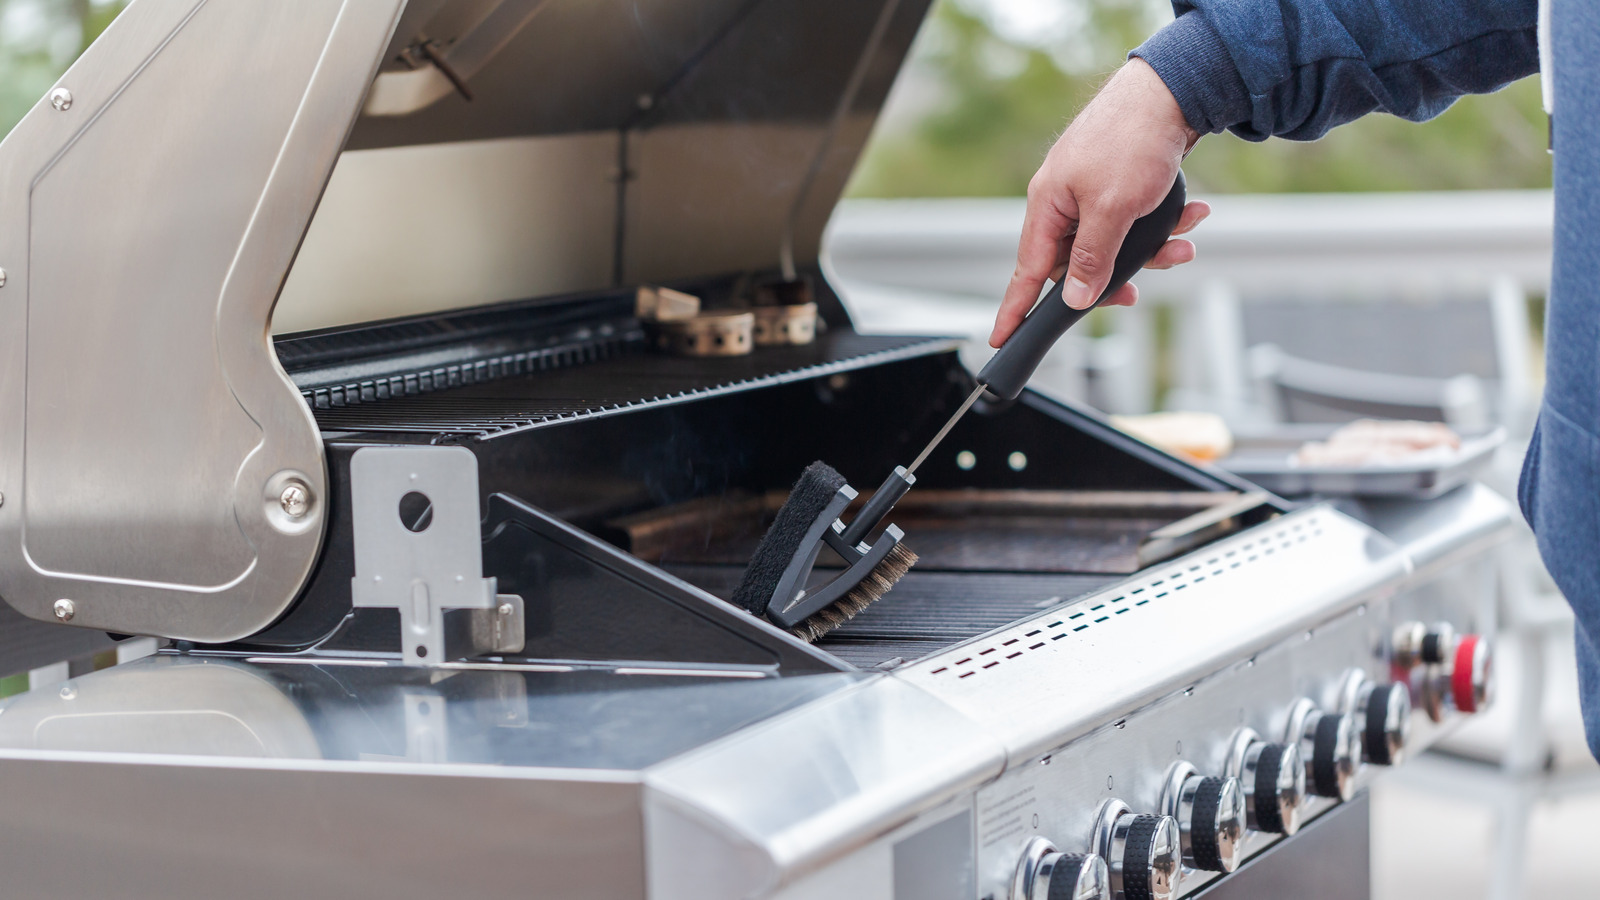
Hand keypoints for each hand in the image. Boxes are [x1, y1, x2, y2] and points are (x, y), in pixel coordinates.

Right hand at [990, 58, 1208, 347]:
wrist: (1171, 91)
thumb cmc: (1132, 140)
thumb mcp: (1111, 210)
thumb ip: (1091, 259)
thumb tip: (1074, 298)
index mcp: (1048, 205)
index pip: (1027, 271)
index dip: (1014, 309)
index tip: (1001, 339)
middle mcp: (1064, 201)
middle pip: (1078, 263)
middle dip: (1115, 277)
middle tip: (1135, 294)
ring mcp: (1090, 192)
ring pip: (1113, 244)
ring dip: (1150, 250)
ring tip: (1181, 245)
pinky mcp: (1119, 184)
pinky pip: (1133, 222)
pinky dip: (1162, 225)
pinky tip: (1191, 214)